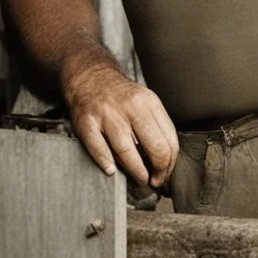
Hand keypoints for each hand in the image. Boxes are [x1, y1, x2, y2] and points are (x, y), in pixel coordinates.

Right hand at [64, 64, 178, 189]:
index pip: (170, 140)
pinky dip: (107, 164)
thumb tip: (167, 161)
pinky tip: (112, 170)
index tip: (164, 174)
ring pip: (128, 152)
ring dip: (136, 173)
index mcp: (149, 103)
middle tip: (153, 181)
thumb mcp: (144, 102)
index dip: (169, 164)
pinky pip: (99, 149)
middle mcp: (131, 107)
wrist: (90, 76)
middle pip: (155, 148)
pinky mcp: (87, 123)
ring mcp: (107, 115)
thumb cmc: (120, 97)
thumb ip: (156, 126)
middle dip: (158, 172)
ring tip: (139, 179)